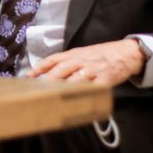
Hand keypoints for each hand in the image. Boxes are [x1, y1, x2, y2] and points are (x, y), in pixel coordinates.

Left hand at [26, 39, 145, 85]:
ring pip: (77, 78)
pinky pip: (97, 87)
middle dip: (49, 79)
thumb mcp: (79, 54)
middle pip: (62, 70)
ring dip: (65, 87)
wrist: (124, 52)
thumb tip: (43, 73)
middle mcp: (81, 61)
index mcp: (72, 55)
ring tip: (55, 96)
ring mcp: (93, 69)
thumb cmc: (98, 55)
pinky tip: (82, 100)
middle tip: (39, 89)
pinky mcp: (107, 78)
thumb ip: (63, 63)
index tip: (28, 76)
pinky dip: (89, 93)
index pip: (52, 59)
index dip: (40, 67)